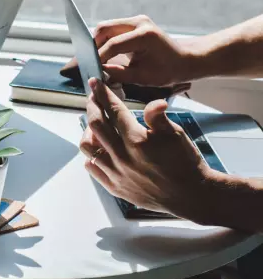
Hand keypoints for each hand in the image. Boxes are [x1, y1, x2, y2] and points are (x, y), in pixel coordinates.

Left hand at [79, 78, 212, 220]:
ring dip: (88, 132)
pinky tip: (99, 148)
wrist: (191, 196)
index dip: (102, 94)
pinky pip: (92, 168)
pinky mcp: (115, 187)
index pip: (113, 110)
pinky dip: (91, 155)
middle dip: (92, 107)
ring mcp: (116, 173)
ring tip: (96, 125)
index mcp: (137, 140)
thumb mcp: (176, 134)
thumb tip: (155, 101)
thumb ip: (158, 117)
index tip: (95, 82)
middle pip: (95, 125)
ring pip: (88, 147)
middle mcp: (122, 157)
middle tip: (93, 98)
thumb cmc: (185, 162)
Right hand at [95, 15, 192, 85]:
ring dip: (99, 42)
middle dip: (94, 45)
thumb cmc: (168, 71)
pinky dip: (106, 40)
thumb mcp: (143, 77)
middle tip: (91, 62)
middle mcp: (139, 22)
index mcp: (144, 36)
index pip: (112, 44)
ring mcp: (137, 20)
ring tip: (98, 59)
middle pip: (104, 28)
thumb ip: (119, 74)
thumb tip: (99, 71)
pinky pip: (113, 29)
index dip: (99, 57)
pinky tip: (106, 54)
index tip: (91, 69)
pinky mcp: (134, 23)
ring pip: (106, 27)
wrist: (185, 60)